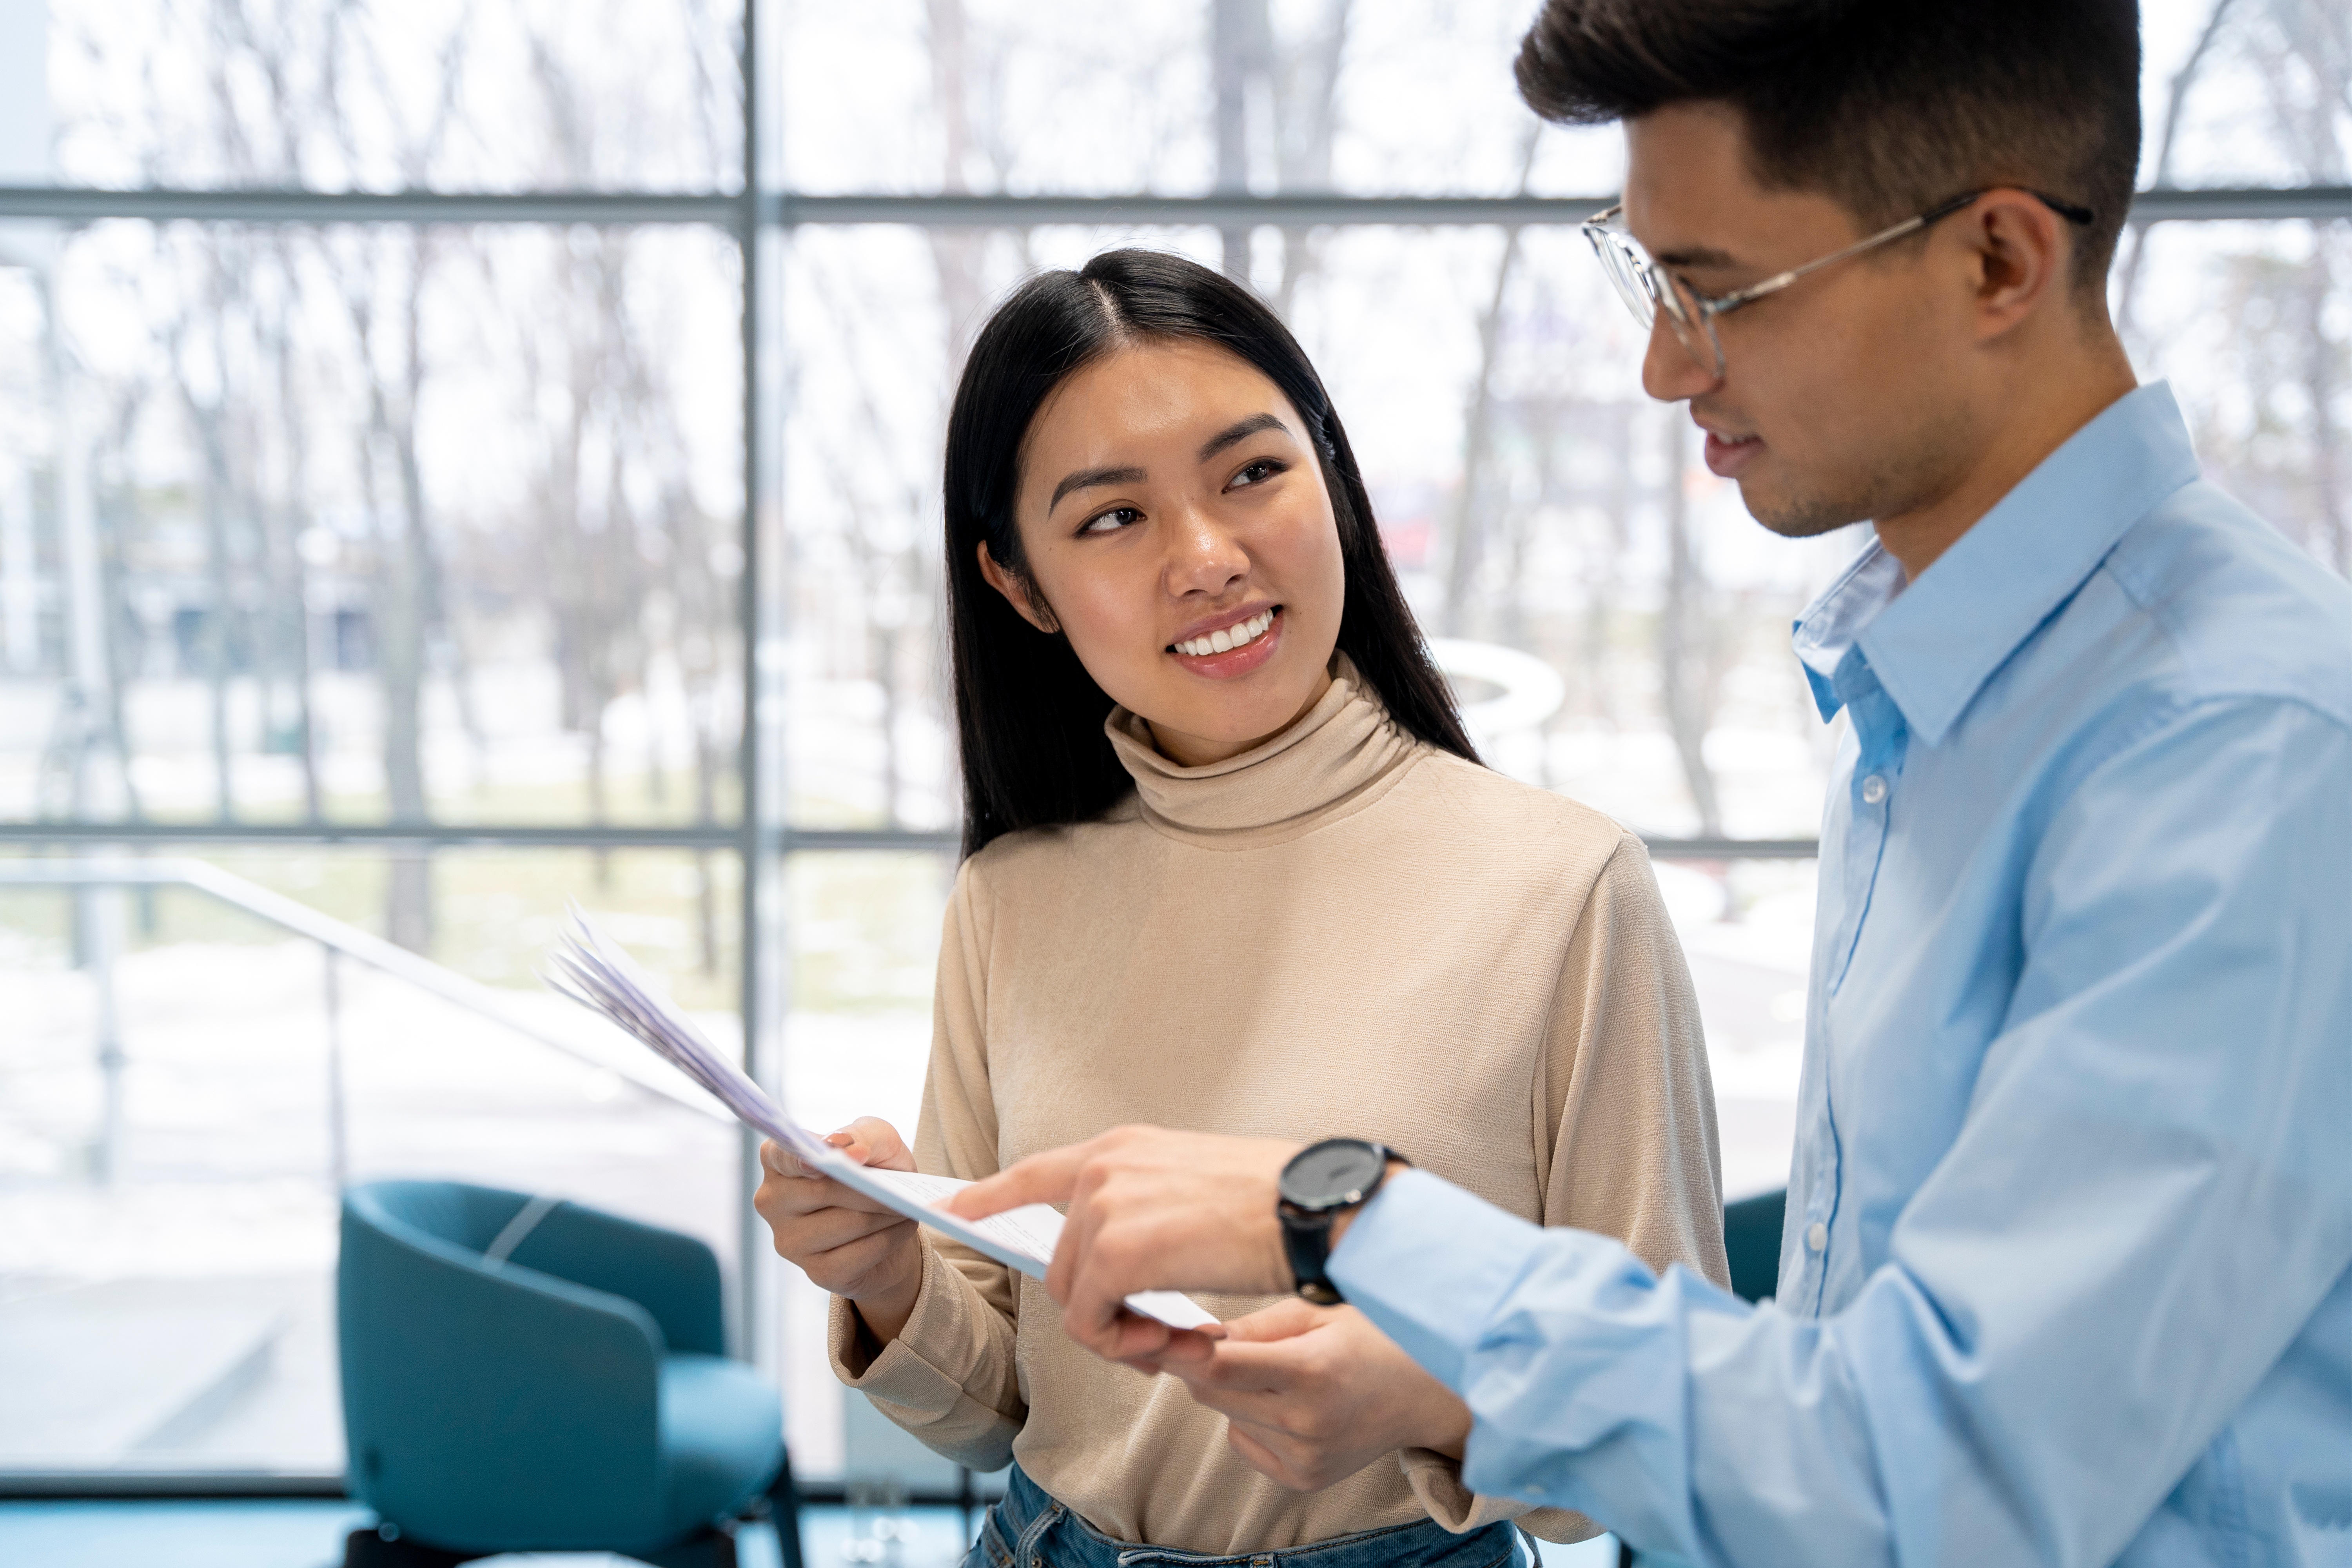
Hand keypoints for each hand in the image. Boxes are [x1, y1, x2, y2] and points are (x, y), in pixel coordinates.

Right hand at [753, 1117, 923, 1342]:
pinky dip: (890, 1238)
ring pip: (848, 1223)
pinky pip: (861, 1254)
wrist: (893, 1219)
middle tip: (898, 1189)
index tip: (819, 1161)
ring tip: (902, 1206)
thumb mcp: (878, 1140)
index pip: (779, 1155)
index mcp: (777, 1160)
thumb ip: (863, 1136)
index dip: (798, 1158)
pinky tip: (899, 1228)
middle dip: (870, 1189)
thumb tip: (851, 1151)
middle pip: (824, 1191)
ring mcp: (790, 1241)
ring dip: (887, 1213)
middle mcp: (773, 1201)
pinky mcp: (817, 1273)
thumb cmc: (876, 1169)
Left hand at [942, 1125, 1300, 1359]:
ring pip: (1071, 1297)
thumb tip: (1120, 1262)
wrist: (1318, 1208)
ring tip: (1174, 1336)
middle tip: (1158, 1333)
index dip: (988, 1196)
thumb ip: (1147, 1208)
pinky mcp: (1118, 1250)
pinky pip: (1089, 1321)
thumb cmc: (1278, 1202)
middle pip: (1059, 1263)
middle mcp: (1105, 1168)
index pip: (1034, 1171)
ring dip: (1116, 1333)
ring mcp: (1106, 1206)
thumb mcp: (1197, 1185)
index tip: (952, 1211)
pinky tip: (1172, 1340)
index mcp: (1125, 1147)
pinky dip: (1123, 1346)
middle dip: (1098, 1310)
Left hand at [1139, 1299, 1471, 1491]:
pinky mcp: (1303, 1479)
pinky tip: (1290, 1403)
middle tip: (1224, 1339)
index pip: (1219, 1368)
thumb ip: (1255, 1326)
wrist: (1427, 1395)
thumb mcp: (1319, 1312)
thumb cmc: (1374, 1338)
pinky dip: (1252, 1420)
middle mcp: (1307, 1423)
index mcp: (1312, 1371)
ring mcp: (1305, 1457)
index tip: (1160, 1332)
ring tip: (1281, 1372)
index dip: (1180, 1349)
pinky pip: (1245, 1443)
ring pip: (1225, 1417)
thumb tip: (1195, 1336)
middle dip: (1204, 1364)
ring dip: (1232, 1392)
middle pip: (1211, 1394)